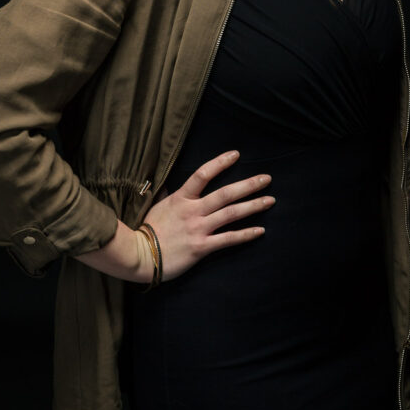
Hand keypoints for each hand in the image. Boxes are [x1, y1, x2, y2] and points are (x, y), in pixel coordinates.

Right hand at [142, 150, 274, 280]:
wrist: (139, 255)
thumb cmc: (146, 230)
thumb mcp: (156, 206)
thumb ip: (168, 194)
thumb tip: (170, 184)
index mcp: (181, 198)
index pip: (203, 174)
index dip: (220, 163)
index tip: (236, 154)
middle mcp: (192, 211)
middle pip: (225, 193)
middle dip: (248, 185)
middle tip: (267, 178)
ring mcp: (198, 228)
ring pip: (231, 214)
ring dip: (253, 206)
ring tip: (270, 200)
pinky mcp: (201, 247)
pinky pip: (228, 239)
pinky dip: (245, 234)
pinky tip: (260, 230)